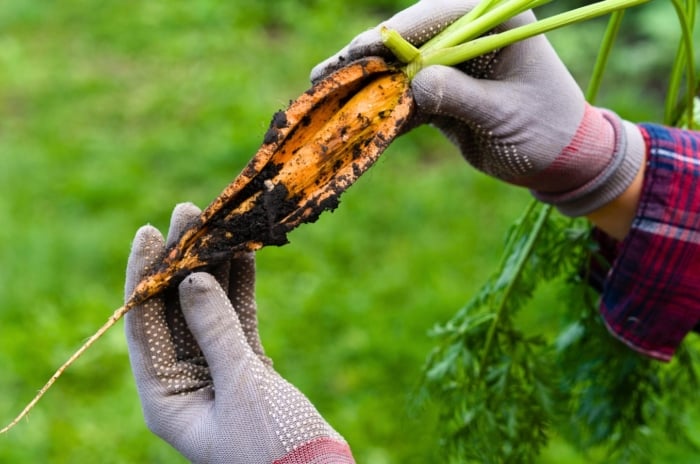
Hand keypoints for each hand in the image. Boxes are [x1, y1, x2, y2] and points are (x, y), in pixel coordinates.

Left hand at [124, 203, 353, 463]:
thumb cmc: (273, 447)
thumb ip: (215, 330)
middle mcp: (184, 381)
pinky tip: (244, 255)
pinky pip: (238, 319)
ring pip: (210, 309)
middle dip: (182, 262)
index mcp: (165, 396)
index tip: (147, 232)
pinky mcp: (248, 367)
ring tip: (218, 224)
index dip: (144, 275)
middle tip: (188, 213)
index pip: (143, 324)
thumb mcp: (240, 385)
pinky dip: (242, 288)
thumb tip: (191, 279)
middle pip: (175, 309)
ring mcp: (216, 372)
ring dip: (214, 268)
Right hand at [312, 0, 644, 216]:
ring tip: (322, 92)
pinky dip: (381, 110)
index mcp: (494, 22)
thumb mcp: (505, 116)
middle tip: (326, 73)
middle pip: (406, 39)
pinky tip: (350, 118)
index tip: (359, 53)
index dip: (394, 35)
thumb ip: (461, 97)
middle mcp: (469, 36)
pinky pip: (404, 97)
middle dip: (366, 58)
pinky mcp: (441, 92)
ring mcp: (452, 64)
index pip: (436, 17)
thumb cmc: (546, 132)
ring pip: (398, 68)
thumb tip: (413, 83)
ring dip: (364, 84)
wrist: (560, 161)